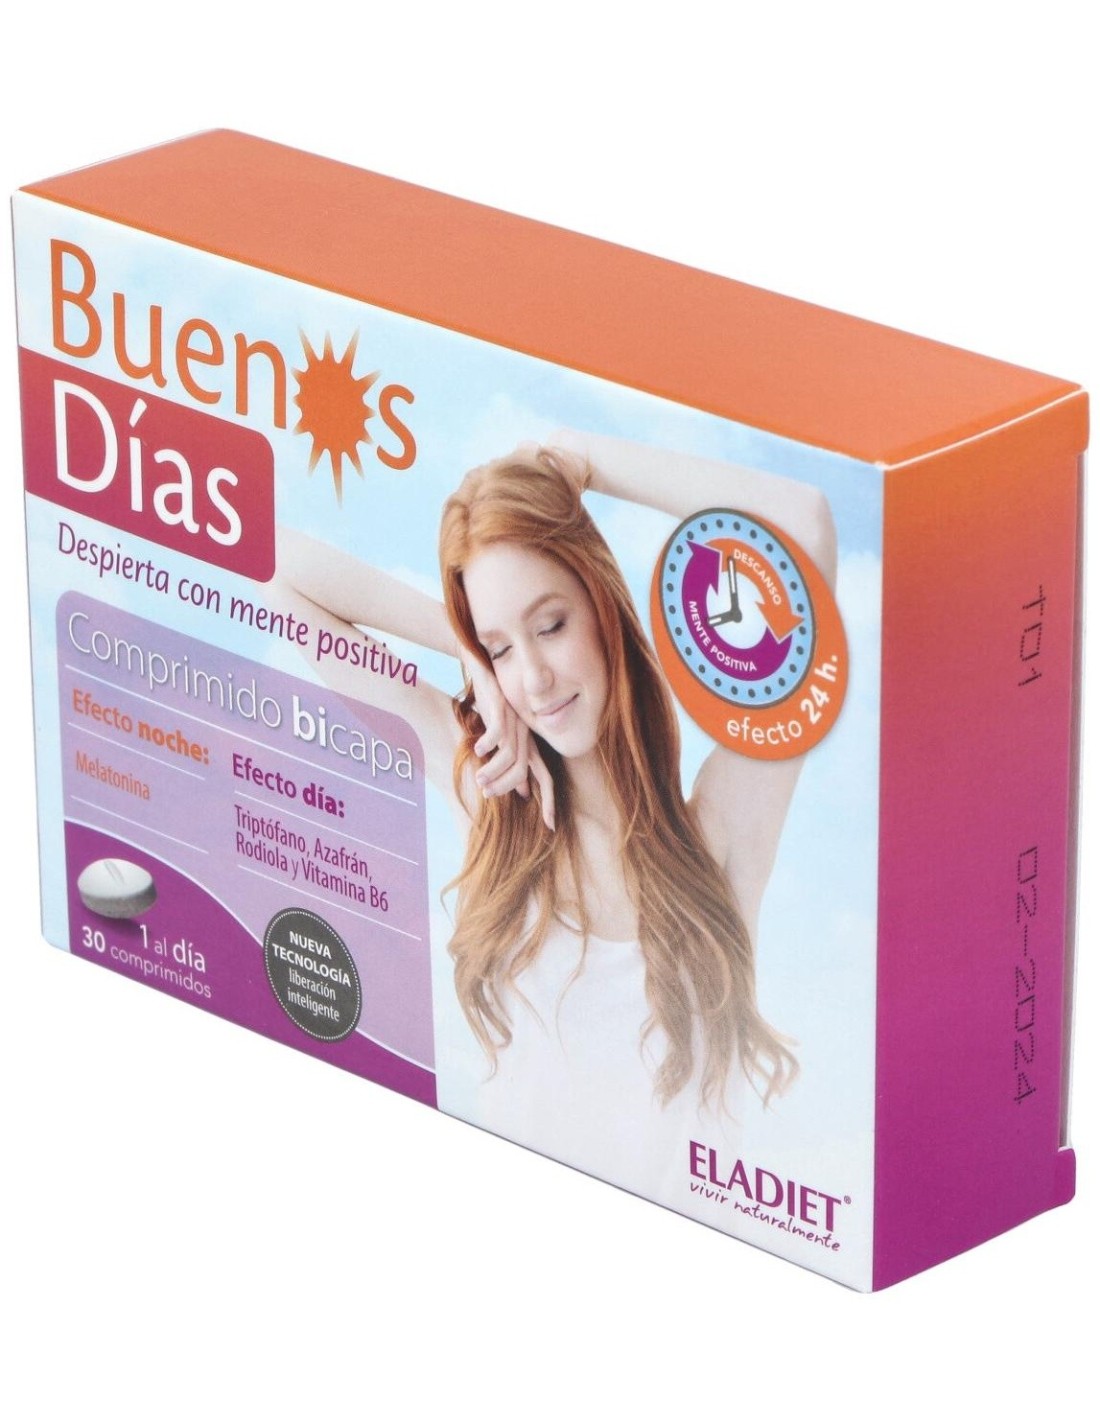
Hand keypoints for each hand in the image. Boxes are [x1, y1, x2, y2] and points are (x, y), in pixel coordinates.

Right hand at [465, 657, 555, 830]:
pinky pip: (498, 732)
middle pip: (524, 770)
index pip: (546, 778)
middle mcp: (527, 736)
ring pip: (509, 756)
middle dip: (506, 787)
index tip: (551, 825)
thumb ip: (513, 764)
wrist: (485, 672)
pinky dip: (488, 743)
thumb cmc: (493, 708)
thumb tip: (523, 792)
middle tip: (487, 794)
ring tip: (478, 777)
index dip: (551, 801)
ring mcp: (516, 722)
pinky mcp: (503, 707)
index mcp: (529, 746)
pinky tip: (477, 747)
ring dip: (493, 770)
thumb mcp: (504, 741)